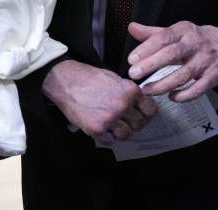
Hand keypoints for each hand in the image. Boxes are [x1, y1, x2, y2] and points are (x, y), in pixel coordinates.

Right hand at [42, 60, 157, 140]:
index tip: (142, 114)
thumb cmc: (89, 78)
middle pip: (140, 124)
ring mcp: (110, 119)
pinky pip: (111, 140)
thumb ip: (129, 92)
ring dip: (122, 131)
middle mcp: (123, 105)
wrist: (66, 82)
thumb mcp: (115, 78)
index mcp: (130, 91)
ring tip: (114, 125)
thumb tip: (140, 103)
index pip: (151, 110)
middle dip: (135, 123)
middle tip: (127, 120)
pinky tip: (103, 127)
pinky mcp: (97, 129)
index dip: (147, 112)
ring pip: (127, 134)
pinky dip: (108, 136)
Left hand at [126, 21, 217, 100]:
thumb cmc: (201, 40)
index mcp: (185, 30)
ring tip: (146, 90)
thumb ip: (155, 33)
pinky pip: (198, 88)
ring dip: (163, 84)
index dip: (147, 48)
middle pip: (172, 54)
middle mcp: (196, 44)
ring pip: (183, 74)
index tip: (131, 59)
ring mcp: (206, 61)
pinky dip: (184, 95)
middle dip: (151, 64)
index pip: (164, 37)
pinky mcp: (214, 76)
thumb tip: (132, 28)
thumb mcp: (180, 32)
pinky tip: (172, 97)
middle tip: (133, 74)